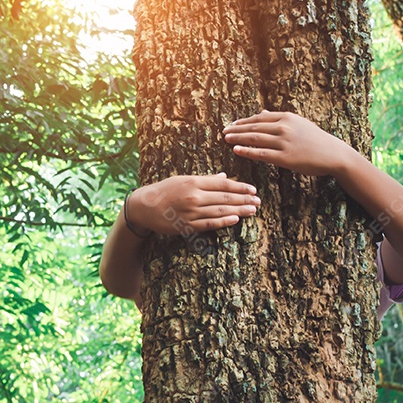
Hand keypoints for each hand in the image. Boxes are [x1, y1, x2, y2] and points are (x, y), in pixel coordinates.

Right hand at [127, 173, 260, 235]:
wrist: (144, 207)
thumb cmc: (164, 190)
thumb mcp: (183, 179)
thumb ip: (205, 179)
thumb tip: (224, 177)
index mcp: (194, 182)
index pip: (223, 184)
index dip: (240, 186)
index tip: (252, 189)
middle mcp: (194, 196)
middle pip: (225, 197)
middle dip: (244, 199)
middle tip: (258, 200)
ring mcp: (191, 212)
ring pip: (220, 211)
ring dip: (239, 210)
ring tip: (252, 210)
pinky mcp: (188, 225)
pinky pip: (209, 224)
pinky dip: (224, 221)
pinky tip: (235, 219)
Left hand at [224, 110, 351, 175]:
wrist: (334, 154)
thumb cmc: (316, 140)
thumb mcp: (298, 123)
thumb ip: (279, 118)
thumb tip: (261, 112)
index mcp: (286, 117)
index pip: (259, 118)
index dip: (243, 121)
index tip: (232, 124)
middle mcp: (284, 127)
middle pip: (254, 127)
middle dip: (237, 129)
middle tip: (224, 131)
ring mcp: (284, 142)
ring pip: (255, 139)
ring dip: (238, 138)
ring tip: (226, 139)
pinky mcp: (285, 157)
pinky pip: (262, 154)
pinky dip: (247, 152)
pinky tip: (236, 150)